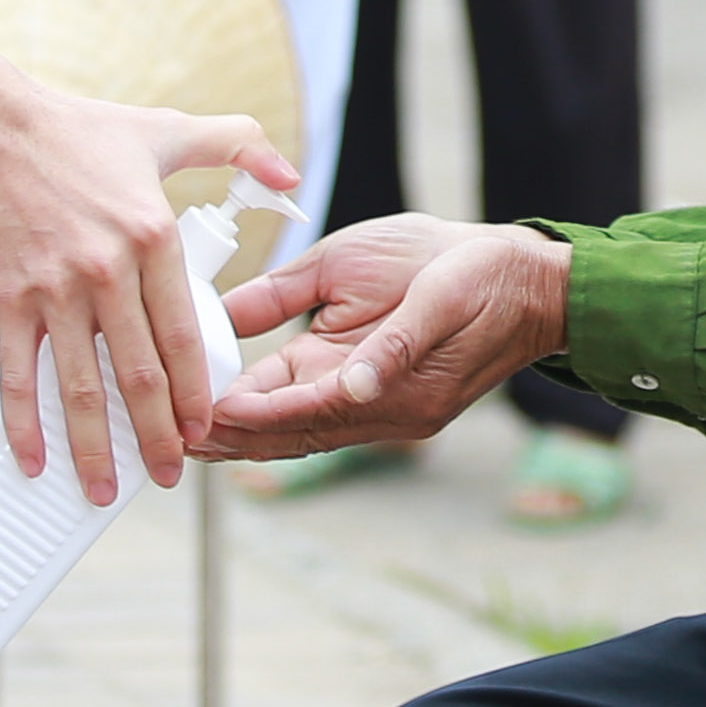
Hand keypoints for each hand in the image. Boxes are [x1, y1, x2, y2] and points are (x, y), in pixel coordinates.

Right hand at [0, 93, 295, 506]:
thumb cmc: (76, 130)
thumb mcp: (165, 131)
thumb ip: (238, 147)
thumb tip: (291, 178)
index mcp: (152, 237)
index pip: (184, 333)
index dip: (194, 390)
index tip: (204, 428)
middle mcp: (107, 270)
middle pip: (139, 374)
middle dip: (156, 436)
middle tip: (167, 476)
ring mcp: (53, 289)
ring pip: (82, 386)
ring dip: (95, 446)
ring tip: (106, 490)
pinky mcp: (6, 298)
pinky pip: (18, 373)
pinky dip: (24, 424)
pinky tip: (34, 461)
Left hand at [196, 214, 573, 460]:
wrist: (534, 287)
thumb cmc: (465, 267)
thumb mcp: (395, 273)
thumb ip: (346, 321)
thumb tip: (296, 353)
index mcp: (383, 381)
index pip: (294, 408)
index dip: (240, 414)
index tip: (192, 415)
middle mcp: (385, 413)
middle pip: (291, 436)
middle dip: (231, 439)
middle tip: (171, 438)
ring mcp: (391, 415)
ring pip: (304, 436)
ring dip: (250, 439)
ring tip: (191, 437)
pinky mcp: (392, 403)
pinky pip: (324, 422)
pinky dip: (280, 423)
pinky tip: (243, 419)